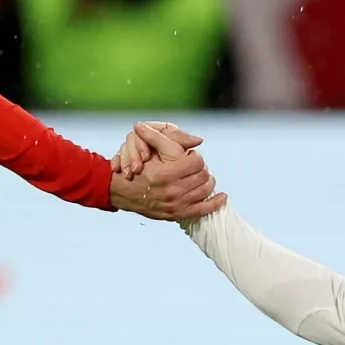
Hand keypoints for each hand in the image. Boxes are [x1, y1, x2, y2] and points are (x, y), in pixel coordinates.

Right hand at [108, 122, 226, 220]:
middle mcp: (172, 190)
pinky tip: (223, 197)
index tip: (189, 156)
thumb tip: (178, 129)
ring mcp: (175, 204)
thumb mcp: (146, 150)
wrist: (121, 191)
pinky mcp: (176, 214)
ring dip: (208, 181)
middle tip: (194, 166)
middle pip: (204, 175)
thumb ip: (161, 137)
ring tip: (202, 176)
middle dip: (201, 168)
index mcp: (166, 173)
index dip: (195, 156)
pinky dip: (216, 203)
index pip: (197, 161)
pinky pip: (203, 210)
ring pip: (205, 190)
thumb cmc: (136, 168)